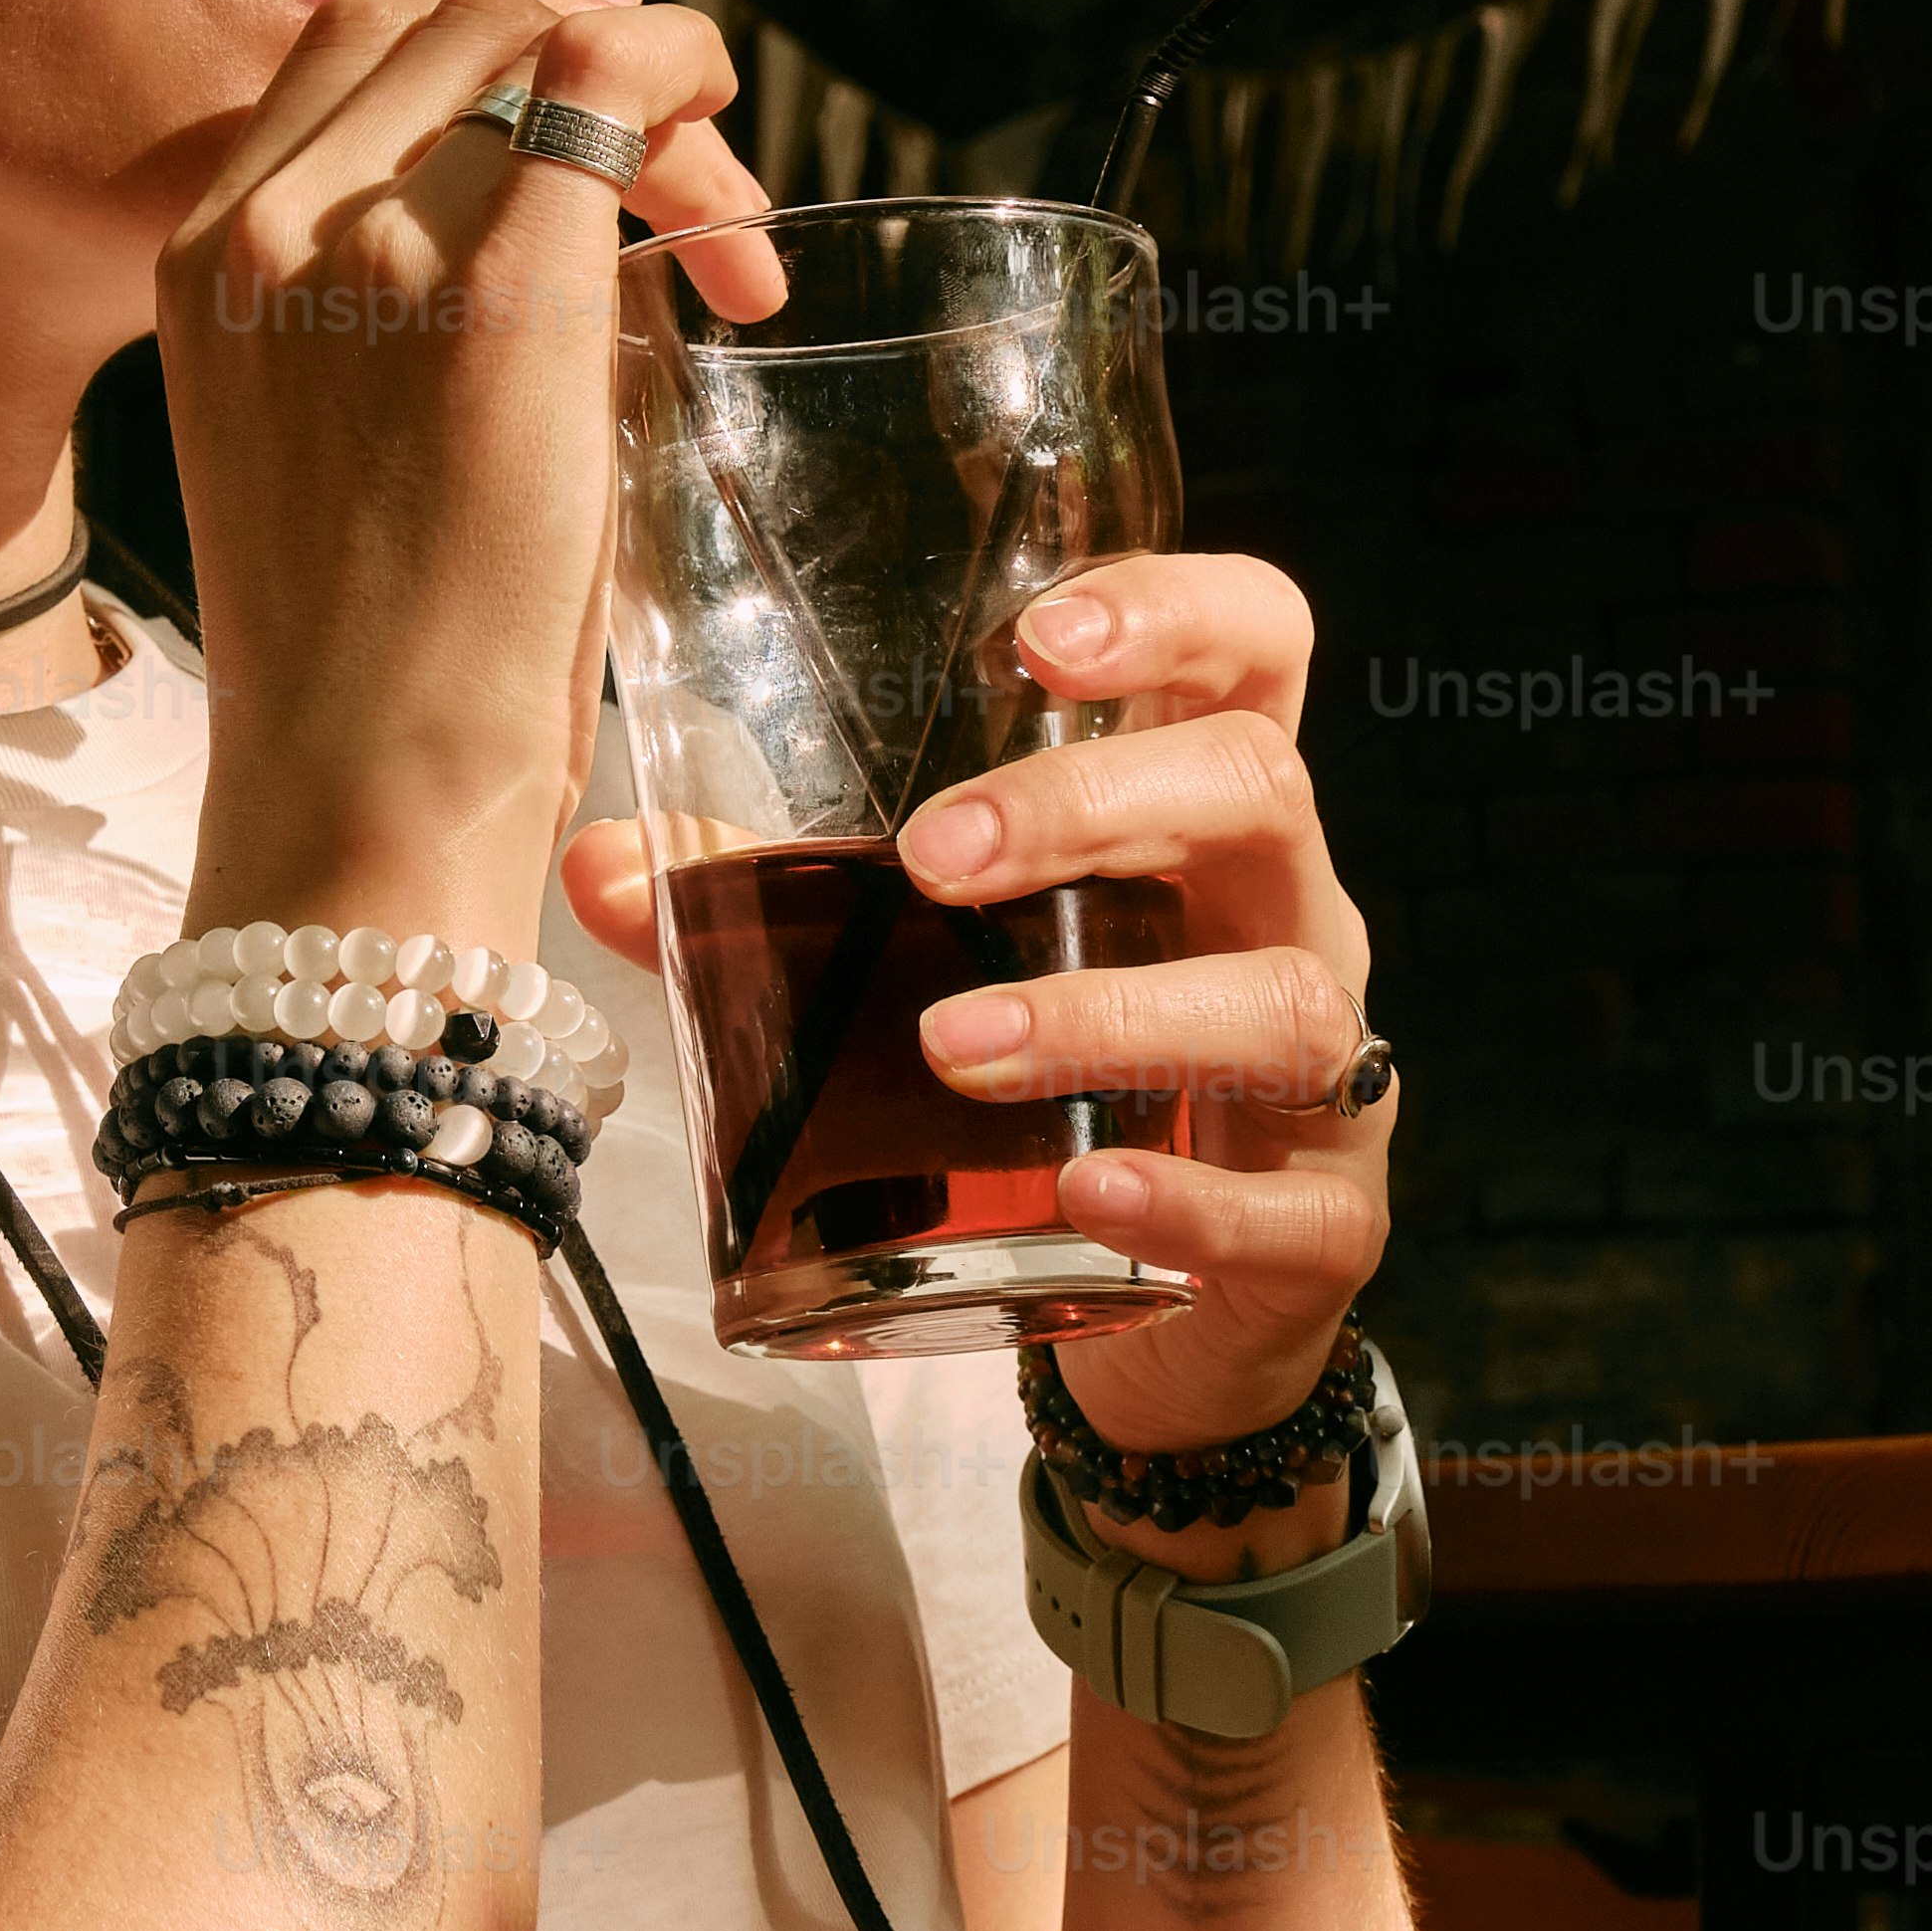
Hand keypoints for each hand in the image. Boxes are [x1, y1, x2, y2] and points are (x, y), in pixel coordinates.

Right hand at [161, 0, 773, 942]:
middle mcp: (266, 226)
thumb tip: (560, 227)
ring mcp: (368, 248)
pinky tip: (728, 140)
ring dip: (652, 85)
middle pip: (444, 17)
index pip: (349, 46)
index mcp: (205, 257)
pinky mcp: (489, 296)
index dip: (494, 47)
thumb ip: (391, 309)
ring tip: (725, 220)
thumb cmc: (373, 660)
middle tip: (683, 175)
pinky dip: (684, 70)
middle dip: (583, 52)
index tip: (586, 130)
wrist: (360, 792)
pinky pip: (601, 86)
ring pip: (529, 36)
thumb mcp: (323, 438)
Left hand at [568, 549, 1385, 1469]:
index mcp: (1201, 822)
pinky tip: (1088, 1192)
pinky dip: (1187, 1199)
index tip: (1044, 635)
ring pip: (1279, 1002)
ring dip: (1110, 1016)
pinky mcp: (1325, 1227)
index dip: (1183, 612)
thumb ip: (781, 911)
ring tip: (955, 1048)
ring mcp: (1328, 1075)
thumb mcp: (937, 969)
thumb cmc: (1056, 1085)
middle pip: (1257, 792)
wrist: (1178, 1318)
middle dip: (1093, 805)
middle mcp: (1286, 916)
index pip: (1256, 653)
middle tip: (934, 857)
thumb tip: (603, 867)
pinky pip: (1288, 1208)